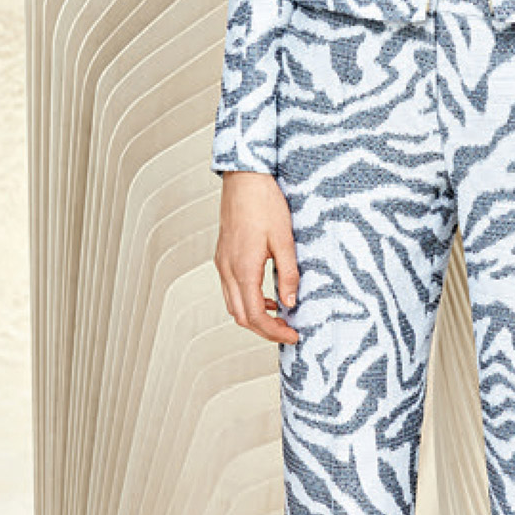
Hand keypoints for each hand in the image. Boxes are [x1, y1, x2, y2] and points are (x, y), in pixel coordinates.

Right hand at [213, 170, 300, 343]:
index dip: (274, 331)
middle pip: (241, 316)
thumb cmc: (264, 204)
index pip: (255, 315)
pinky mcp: (223, 256)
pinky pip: (230, 289)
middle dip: (264, 330)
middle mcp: (227, 269)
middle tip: (288, 331)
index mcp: (243, 268)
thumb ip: (288, 274)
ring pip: (233, 305)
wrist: (244, 179)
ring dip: (254, 316)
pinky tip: (266, 295)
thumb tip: (290, 303)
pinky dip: (247, 300)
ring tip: (279, 317)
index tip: (292, 335)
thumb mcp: (284, 240)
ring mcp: (222, 263)